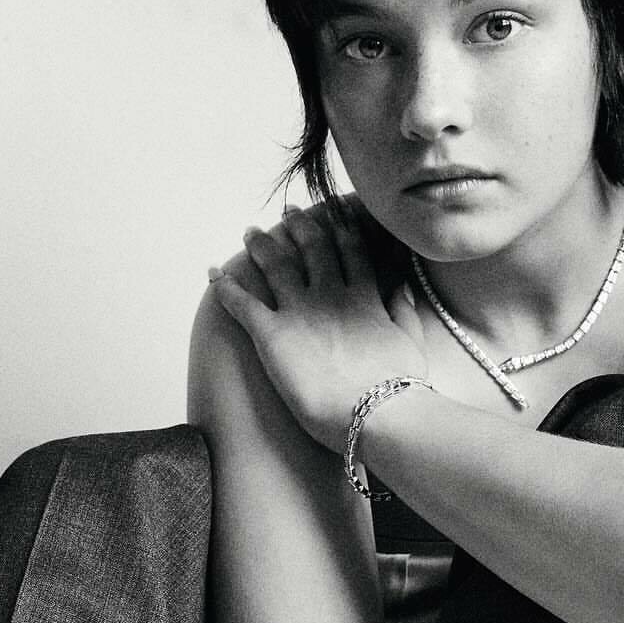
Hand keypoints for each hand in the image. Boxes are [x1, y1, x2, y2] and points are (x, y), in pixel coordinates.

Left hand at [208, 204, 428, 452]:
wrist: (376, 412)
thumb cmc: (399, 389)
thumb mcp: (410, 343)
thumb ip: (403, 309)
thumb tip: (401, 285)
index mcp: (363, 295)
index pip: (350, 248)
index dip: (338, 226)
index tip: (330, 210)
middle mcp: (328, 294)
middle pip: (310, 248)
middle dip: (298, 227)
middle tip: (287, 213)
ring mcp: (299, 311)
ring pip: (273, 266)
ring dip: (260, 246)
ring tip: (250, 233)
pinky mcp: (272, 334)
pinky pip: (241, 303)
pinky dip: (225, 286)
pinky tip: (213, 274)